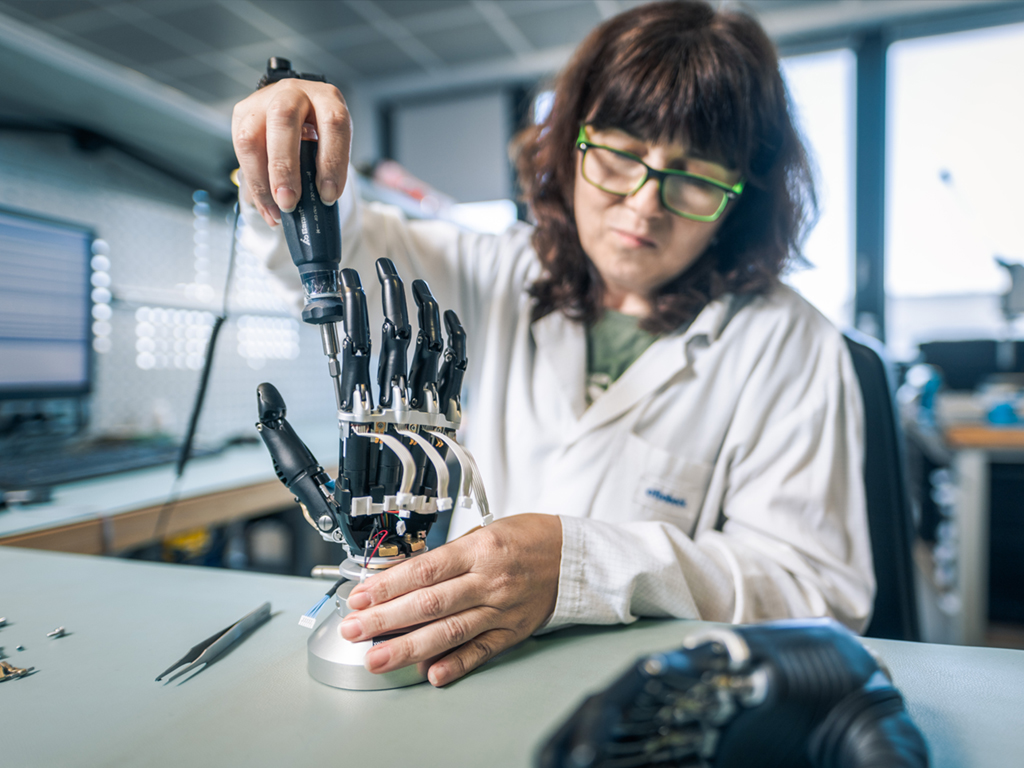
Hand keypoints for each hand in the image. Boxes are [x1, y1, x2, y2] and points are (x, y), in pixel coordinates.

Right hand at [231, 78, 351, 226]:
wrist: (299, 113)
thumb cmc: (321, 132)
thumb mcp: (332, 145)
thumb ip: (325, 167)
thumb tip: (316, 207)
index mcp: (326, 98)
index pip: (332, 124)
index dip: (331, 162)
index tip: (328, 195)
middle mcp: (293, 93)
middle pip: (283, 121)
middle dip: (284, 168)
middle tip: (289, 202)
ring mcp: (263, 101)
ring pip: (251, 137)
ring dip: (261, 181)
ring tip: (275, 210)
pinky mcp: (243, 115)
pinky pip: (241, 150)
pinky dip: (254, 184)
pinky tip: (266, 205)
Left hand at [341, 513, 562, 686]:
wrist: (571, 555)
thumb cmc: (525, 538)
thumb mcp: (483, 533)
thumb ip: (445, 557)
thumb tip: (400, 578)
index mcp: (480, 550)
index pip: (426, 570)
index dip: (388, 585)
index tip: (359, 597)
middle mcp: (490, 581)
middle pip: (430, 603)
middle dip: (386, 619)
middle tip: (355, 630)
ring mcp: (501, 610)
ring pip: (450, 632)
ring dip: (409, 648)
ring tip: (379, 659)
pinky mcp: (512, 632)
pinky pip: (480, 651)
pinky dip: (455, 665)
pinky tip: (431, 674)